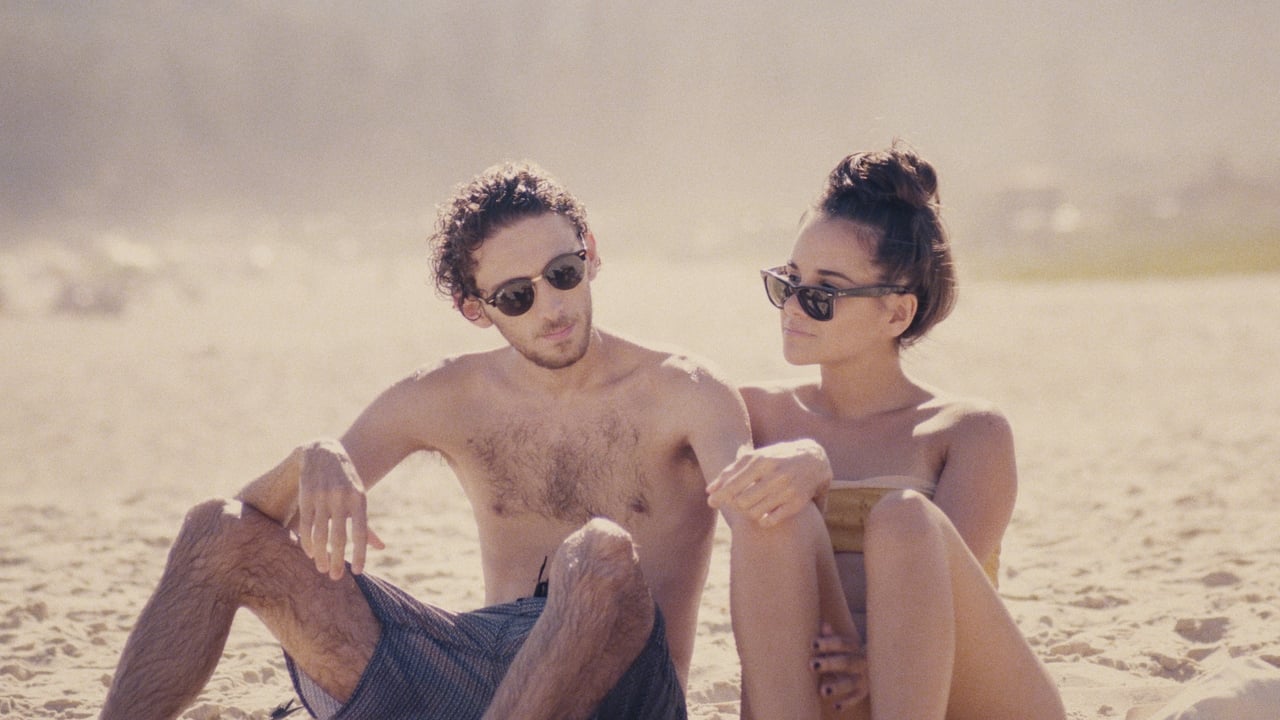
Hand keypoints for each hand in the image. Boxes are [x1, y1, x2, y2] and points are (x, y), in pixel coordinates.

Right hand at [296, 440, 384, 579]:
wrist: (322, 452)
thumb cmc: (346, 481)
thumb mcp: (359, 497)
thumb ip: (366, 525)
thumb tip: (381, 548)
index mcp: (358, 499)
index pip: (361, 532)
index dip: (360, 553)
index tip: (358, 572)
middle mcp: (340, 498)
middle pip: (338, 537)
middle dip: (337, 560)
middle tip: (335, 578)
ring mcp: (321, 498)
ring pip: (319, 534)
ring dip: (321, 555)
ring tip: (322, 569)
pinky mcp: (305, 498)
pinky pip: (306, 526)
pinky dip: (308, 542)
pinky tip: (311, 554)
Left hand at [706, 440, 831, 526]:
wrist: (815, 459)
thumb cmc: (777, 457)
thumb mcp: (755, 457)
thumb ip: (731, 471)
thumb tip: (710, 490)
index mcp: (762, 461)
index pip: (733, 484)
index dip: (720, 496)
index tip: (711, 502)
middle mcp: (775, 475)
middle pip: (742, 501)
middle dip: (735, 504)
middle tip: (737, 502)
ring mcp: (787, 490)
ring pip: (754, 513)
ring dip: (748, 513)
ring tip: (751, 506)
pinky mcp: (797, 504)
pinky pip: (769, 521)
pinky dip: (762, 520)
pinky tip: (763, 514)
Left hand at [812, 622, 867, 711]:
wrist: (880, 667)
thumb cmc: (852, 654)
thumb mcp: (845, 646)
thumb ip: (833, 638)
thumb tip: (824, 625)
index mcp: (855, 647)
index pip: (842, 644)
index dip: (828, 643)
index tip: (813, 644)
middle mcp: (861, 662)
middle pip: (845, 662)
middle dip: (829, 663)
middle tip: (812, 665)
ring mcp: (863, 678)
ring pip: (851, 683)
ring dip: (837, 687)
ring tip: (823, 691)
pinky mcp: (864, 692)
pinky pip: (855, 699)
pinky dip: (846, 703)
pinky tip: (835, 706)